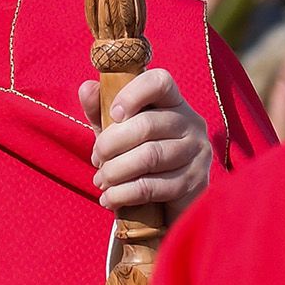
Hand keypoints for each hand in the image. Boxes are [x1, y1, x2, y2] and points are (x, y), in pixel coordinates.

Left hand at [80, 67, 212, 217]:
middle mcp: (191, 123)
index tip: (113, 115)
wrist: (163, 202)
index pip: (159, 82)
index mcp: (172, 102)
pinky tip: (110, 197)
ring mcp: (197, 153)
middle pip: (146, 125)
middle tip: (96, 159)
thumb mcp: (115, 131)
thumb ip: (100, 109)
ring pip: (149, 157)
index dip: (132, 94)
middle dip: (110, 144)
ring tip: (101, 181)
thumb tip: (86, 88)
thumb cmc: (136, 155)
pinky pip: (153, 186)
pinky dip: (123, 194)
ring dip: (115, 172)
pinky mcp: (195, 183)